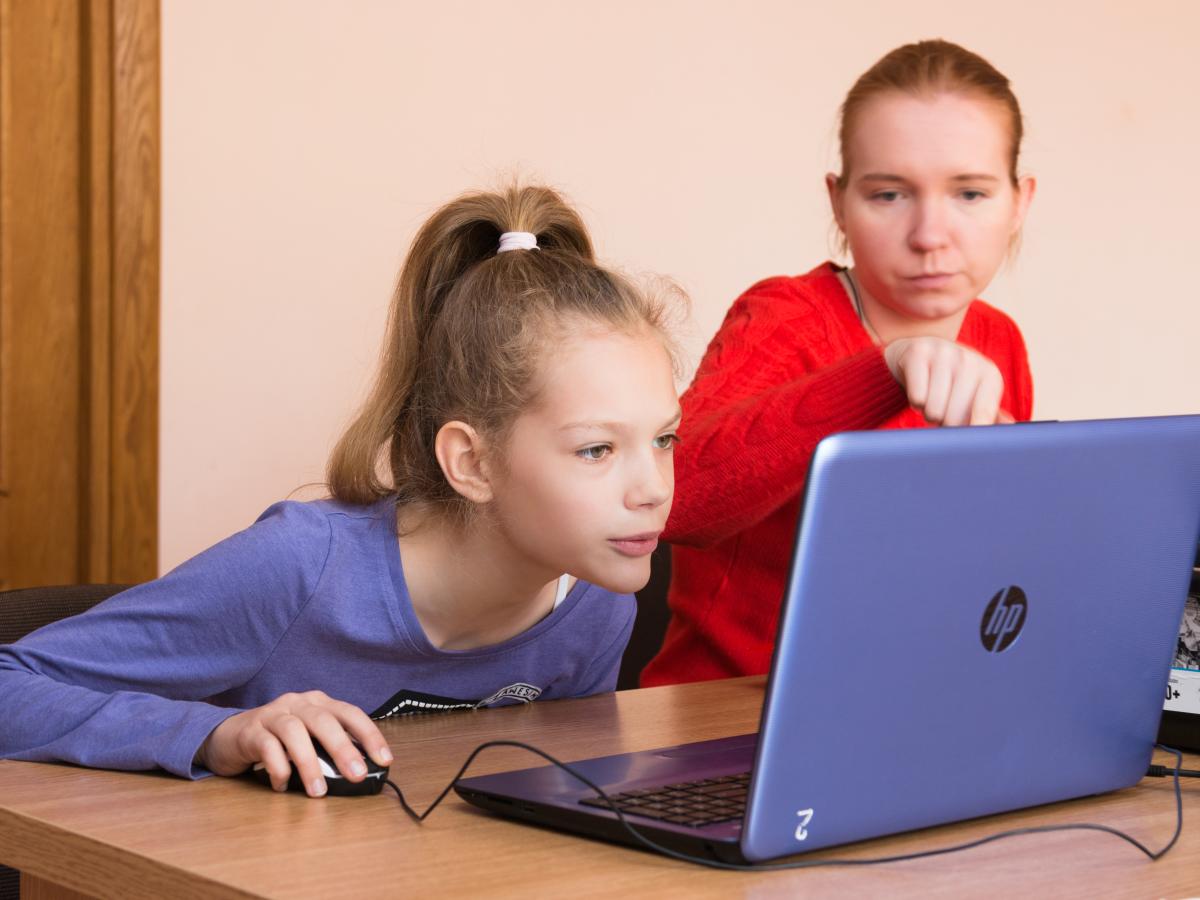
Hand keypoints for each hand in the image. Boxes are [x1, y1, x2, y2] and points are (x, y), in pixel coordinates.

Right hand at [195, 690, 392, 796]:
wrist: (230, 735)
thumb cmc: (279, 739)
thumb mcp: (308, 739)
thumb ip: (329, 749)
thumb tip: (358, 773)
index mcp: (318, 703)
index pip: (350, 713)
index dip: (370, 735)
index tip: (385, 759)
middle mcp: (298, 703)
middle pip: (324, 721)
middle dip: (343, 749)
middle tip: (356, 775)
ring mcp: (273, 714)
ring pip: (294, 733)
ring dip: (309, 763)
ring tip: (318, 791)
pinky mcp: (251, 731)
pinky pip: (267, 748)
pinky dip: (278, 769)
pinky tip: (282, 786)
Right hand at [883, 336, 1012, 426]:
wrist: (924, 350)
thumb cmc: (955, 381)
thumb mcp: (977, 392)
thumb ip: (991, 413)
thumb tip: (1010, 427)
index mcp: (989, 374)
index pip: (983, 412)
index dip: (973, 432)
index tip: (965, 446)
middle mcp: (969, 360)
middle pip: (954, 418)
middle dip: (946, 424)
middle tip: (945, 413)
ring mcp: (943, 354)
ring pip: (933, 410)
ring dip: (929, 413)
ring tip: (933, 401)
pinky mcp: (918, 353)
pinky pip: (916, 397)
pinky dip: (916, 402)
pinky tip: (921, 391)